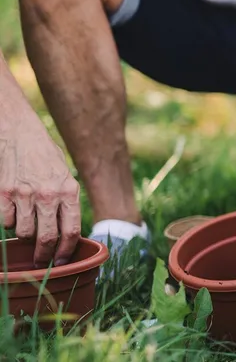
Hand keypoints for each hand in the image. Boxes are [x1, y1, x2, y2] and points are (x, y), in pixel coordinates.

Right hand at [0, 135, 80, 265]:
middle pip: (46, 238)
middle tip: (41, 261)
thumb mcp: (64, 175)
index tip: (61, 261)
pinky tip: (13, 211)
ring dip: (25, 235)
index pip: (71, 231)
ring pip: (24, 233)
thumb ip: (65, 200)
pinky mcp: (3, 194)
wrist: (19, 132)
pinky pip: (5, 222)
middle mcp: (48, 194)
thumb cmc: (44, 155)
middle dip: (44, 255)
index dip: (66, 251)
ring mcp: (24, 195)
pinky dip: (8, 222)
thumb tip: (66, 232)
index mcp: (69, 190)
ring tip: (27, 225)